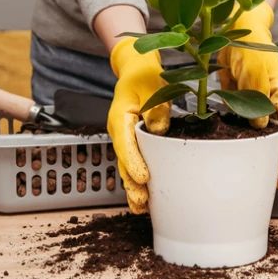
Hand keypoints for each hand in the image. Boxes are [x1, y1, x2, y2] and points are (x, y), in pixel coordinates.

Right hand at [108, 37, 169, 213]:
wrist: (135, 69)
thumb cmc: (145, 76)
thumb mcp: (153, 86)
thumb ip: (156, 108)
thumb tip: (159, 129)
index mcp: (120, 117)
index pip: (125, 144)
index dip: (133, 162)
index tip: (143, 178)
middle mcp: (118, 130)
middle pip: (123, 161)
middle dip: (131, 184)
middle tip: (142, 202)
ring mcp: (122, 138)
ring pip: (125, 166)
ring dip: (132, 187)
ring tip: (141, 208)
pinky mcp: (130, 142)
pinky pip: (130, 163)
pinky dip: (135, 180)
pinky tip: (143, 198)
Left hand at [217, 6, 277, 188]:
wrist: (236, 32)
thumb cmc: (251, 45)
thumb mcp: (254, 64)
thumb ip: (257, 90)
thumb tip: (260, 124)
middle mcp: (274, 105)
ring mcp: (259, 108)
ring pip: (267, 138)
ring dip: (269, 158)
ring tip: (272, 181)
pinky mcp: (244, 107)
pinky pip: (247, 131)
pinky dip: (250, 146)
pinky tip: (246, 160)